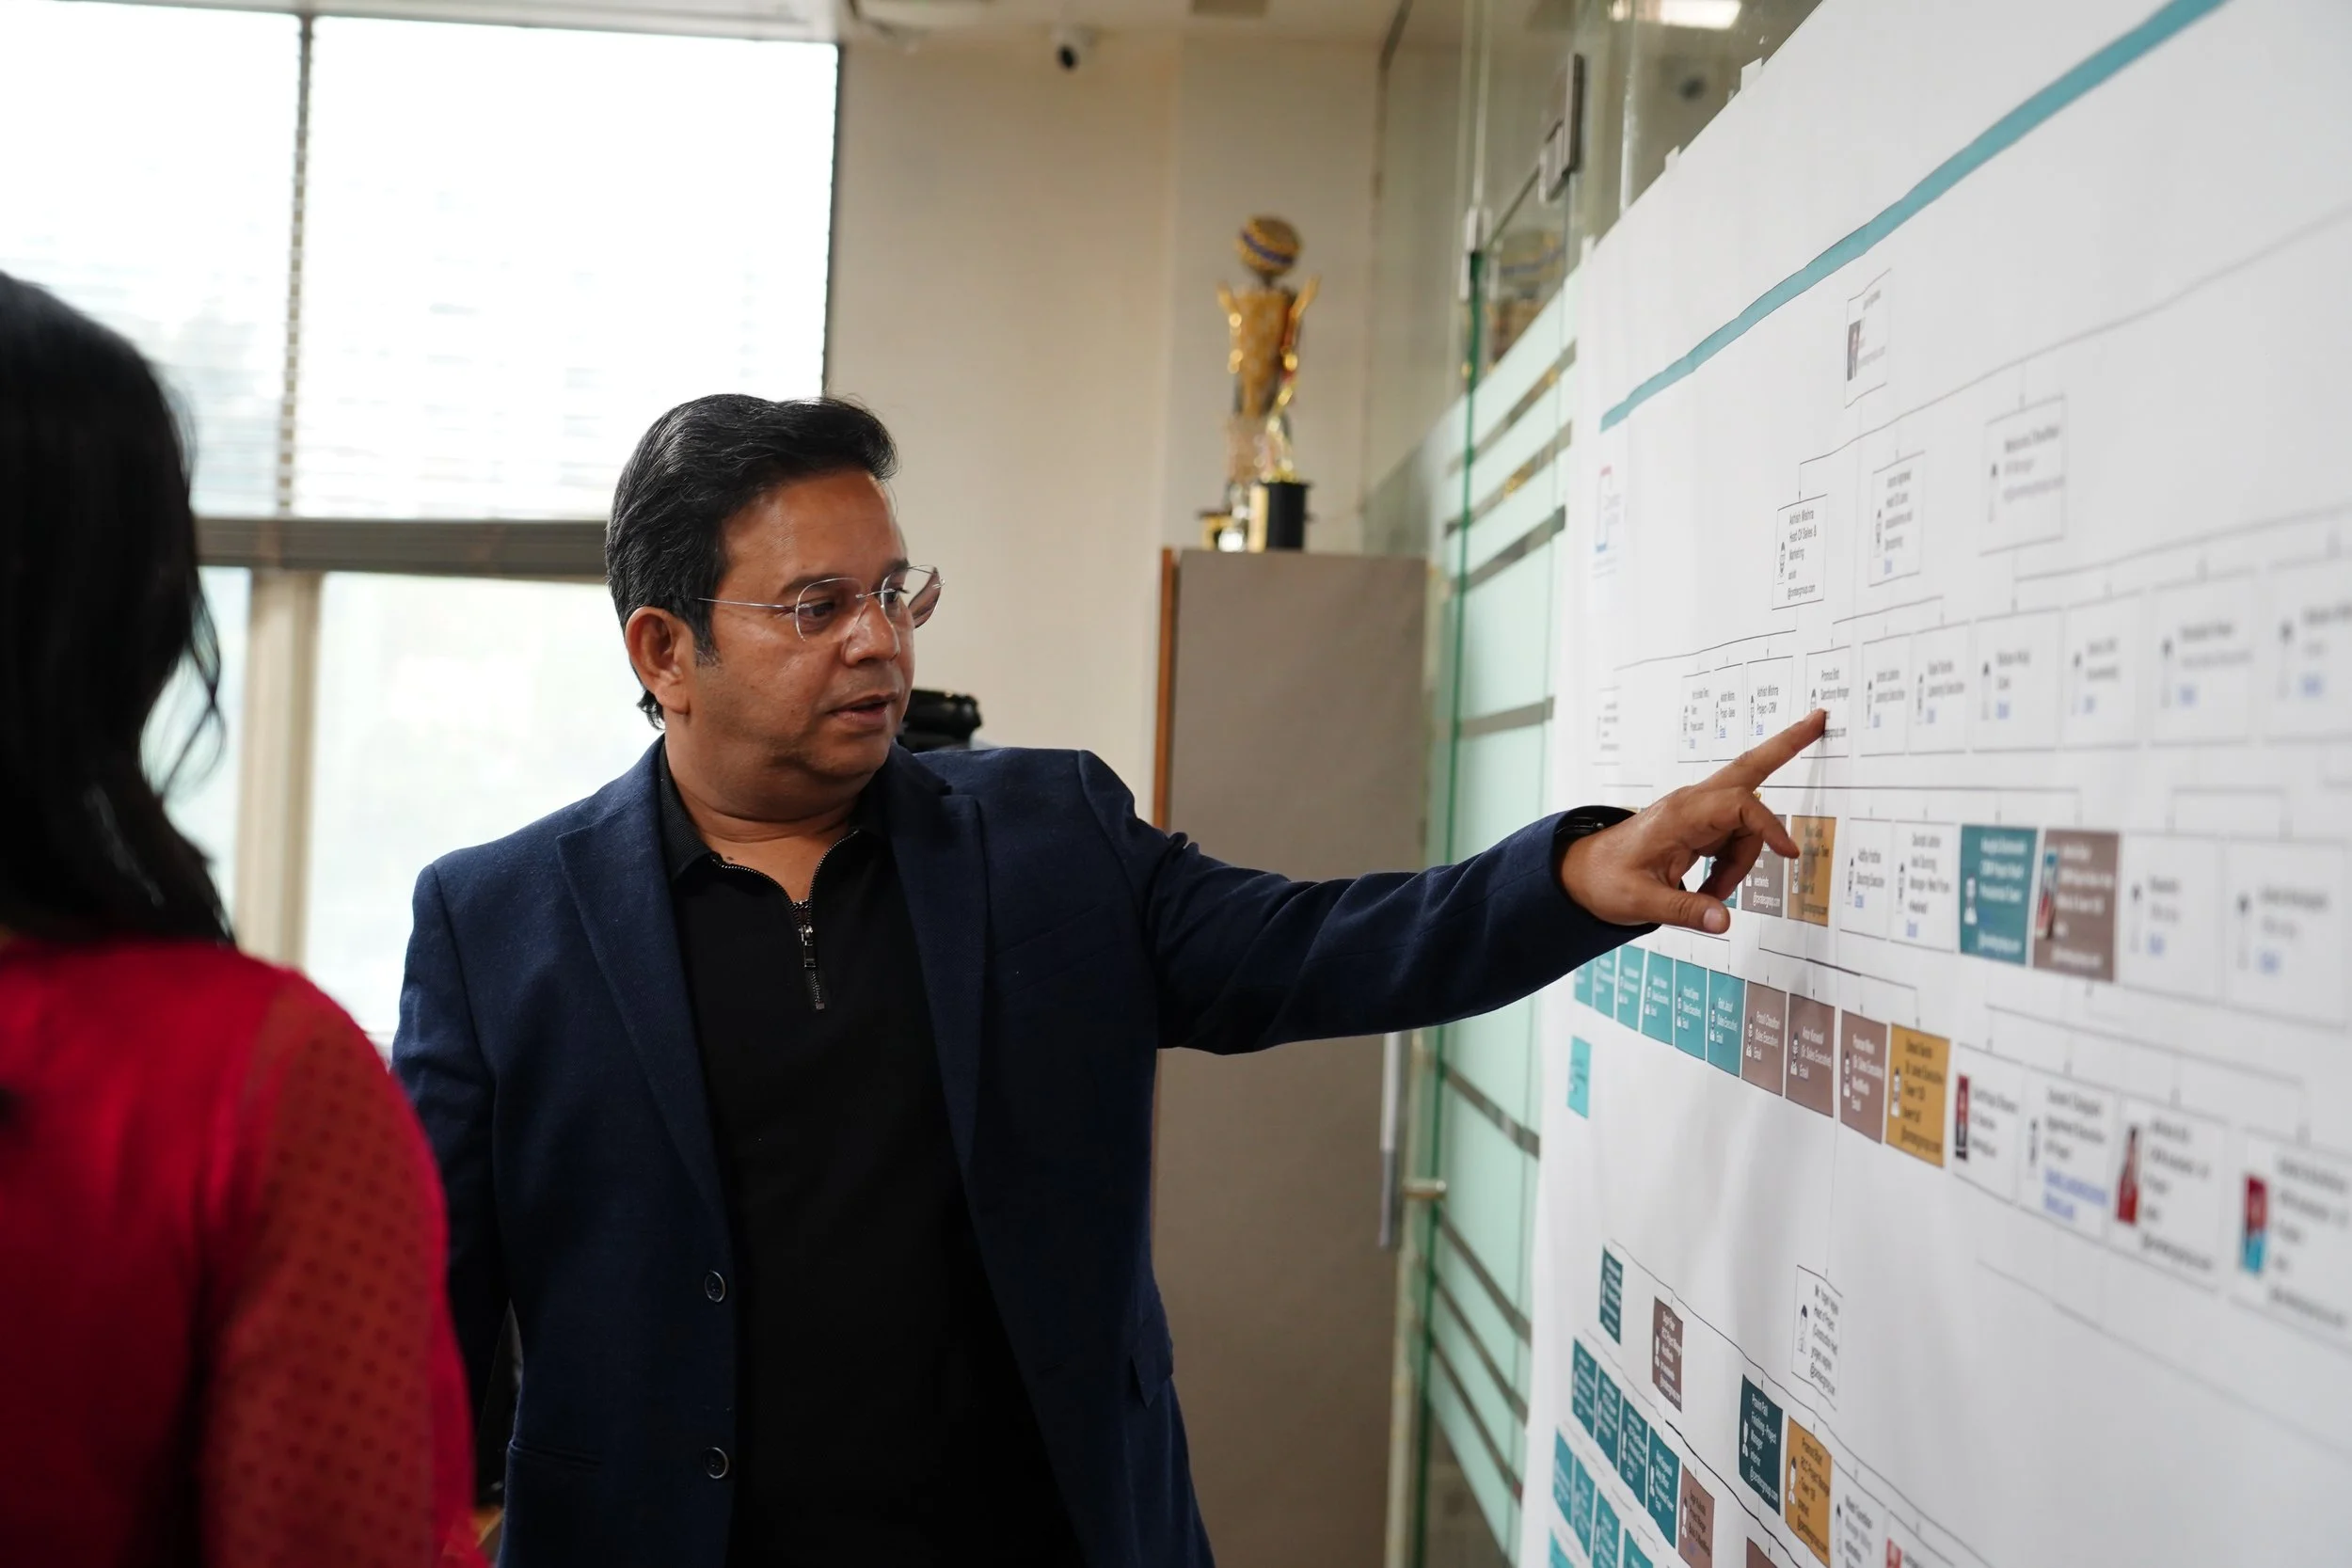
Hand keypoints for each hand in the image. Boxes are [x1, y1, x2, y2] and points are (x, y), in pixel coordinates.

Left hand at [1560, 710, 1828, 933]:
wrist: (1581, 874)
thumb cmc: (1604, 880)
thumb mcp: (1641, 901)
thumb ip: (1685, 911)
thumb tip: (1724, 920)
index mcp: (1680, 814)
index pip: (1740, 806)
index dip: (1768, 827)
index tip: (1787, 853)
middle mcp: (1692, 804)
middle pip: (1748, 769)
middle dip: (1784, 746)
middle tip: (1817, 720)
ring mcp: (1696, 813)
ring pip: (1744, 826)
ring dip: (1739, 864)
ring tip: (1708, 895)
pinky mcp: (1698, 827)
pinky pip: (1733, 841)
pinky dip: (1731, 866)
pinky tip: (1708, 888)